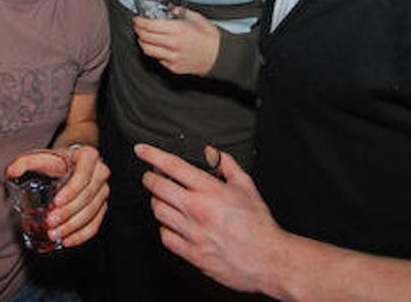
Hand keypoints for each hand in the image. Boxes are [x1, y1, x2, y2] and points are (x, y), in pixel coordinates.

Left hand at [6, 145, 109, 248]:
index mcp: (88, 156)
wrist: (68, 164)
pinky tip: (67, 240)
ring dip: (73, 226)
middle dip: (68, 212)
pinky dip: (81, 235)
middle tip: (50, 222)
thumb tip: (11, 171)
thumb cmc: (55, 161)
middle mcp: (100, 172)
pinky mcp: (101, 206)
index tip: (55, 203)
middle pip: (87, 196)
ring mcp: (103, 190)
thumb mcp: (40, 157)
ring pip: (92, 212)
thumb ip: (24, 162)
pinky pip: (95, 223)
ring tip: (54, 234)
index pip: (83, 175)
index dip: (71, 191)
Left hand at [134, 8, 220, 75]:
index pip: (149, 25)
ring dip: (142, 42)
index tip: (137, 19)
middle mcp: (172, 44)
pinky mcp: (173, 67)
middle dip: (138, 30)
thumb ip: (179, 12)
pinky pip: (157, 59)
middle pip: (144, 37)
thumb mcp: (195, 18)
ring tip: (144, 37)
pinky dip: (154, 52)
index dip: (139, 21)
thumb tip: (169, 9)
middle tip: (138, 26)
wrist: (220, 56)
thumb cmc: (210, 37)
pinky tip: (158, 47)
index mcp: (177, 29)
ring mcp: (172, 57)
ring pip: (147, 49)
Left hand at [135, 143, 283, 292]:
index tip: (141, 149)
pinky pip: (165, 236)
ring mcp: (192, 232)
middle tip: (151, 176)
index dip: (152, 154)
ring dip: (156, 201)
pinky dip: (165, 228)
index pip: (173, 166)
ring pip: (158, 211)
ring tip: (164, 199)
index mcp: (210, 191)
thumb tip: (210, 151)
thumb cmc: (259, 225)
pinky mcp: (192, 253)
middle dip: (149, 178)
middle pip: (157, 187)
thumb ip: (227, 164)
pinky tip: (172, 224)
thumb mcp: (246, 186)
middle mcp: (198, 210)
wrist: (269, 260)